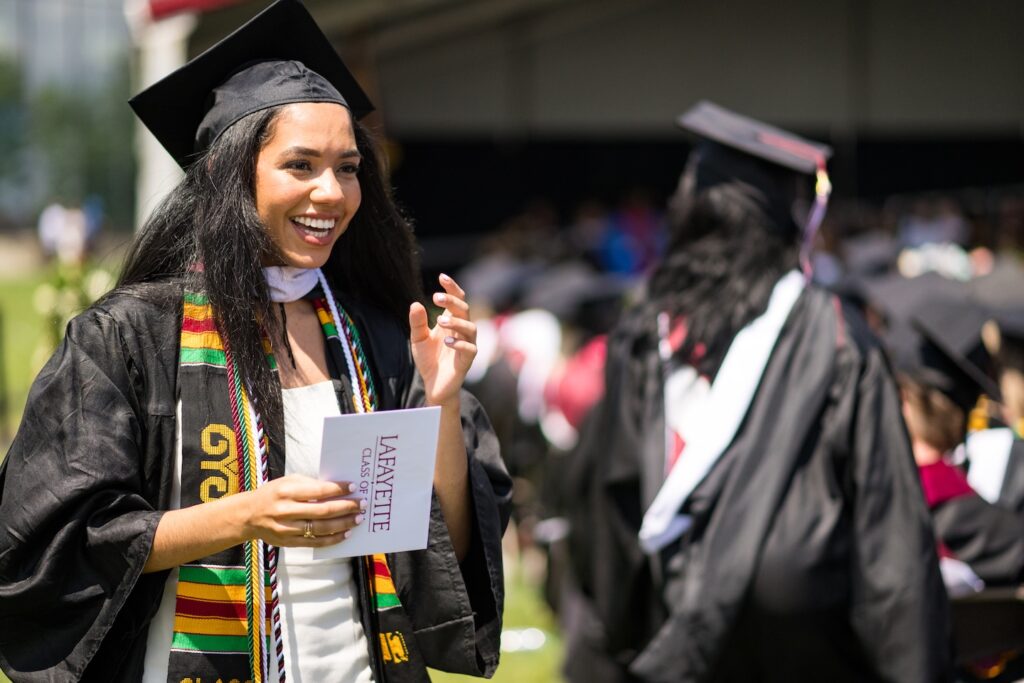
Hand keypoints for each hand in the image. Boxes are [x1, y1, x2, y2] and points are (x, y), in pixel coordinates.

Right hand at [241, 474, 364, 546]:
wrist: (248, 515)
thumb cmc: (273, 494)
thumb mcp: (288, 482)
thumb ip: (310, 485)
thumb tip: (338, 489)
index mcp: (287, 491)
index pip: (319, 490)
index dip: (338, 489)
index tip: (353, 487)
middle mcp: (286, 511)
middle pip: (323, 511)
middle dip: (346, 507)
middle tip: (362, 504)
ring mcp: (287, 529)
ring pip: (321, 529)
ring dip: (343, 524)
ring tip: (358, 519)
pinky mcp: (289, 542)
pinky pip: (315, 543)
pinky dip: (333, 539)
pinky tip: (345, 533)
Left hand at [409, 273, 476, 406]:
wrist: (433, 385)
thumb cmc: (429, 360)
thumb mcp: (418, 339)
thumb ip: (417, 322)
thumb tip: (415, 303)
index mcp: (451, 322)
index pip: (457, 300)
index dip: (452, 288)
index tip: (441, 277)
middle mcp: (462, 331)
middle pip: (464, 310)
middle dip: (452, 301)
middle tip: (436, 298)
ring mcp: (466, 345)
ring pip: (470, 328)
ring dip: (456, 322)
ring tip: (440, 321)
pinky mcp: (467, 361)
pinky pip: (470, 349)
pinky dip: (460, 344)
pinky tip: (447, 342)